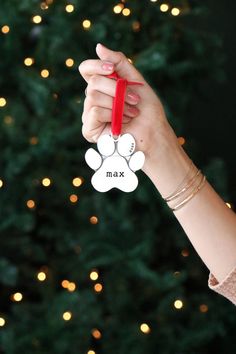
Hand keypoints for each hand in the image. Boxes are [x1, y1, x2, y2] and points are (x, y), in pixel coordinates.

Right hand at [79, 44, 178, 168]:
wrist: (153, 132)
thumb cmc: (146, 108)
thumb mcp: (134, 79)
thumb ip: (118, 62)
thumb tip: (98, 47)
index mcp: (102, 87)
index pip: (86, 70)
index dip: (96, 65)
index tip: (112, 69)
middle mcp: (92, 100)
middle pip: (93, 82)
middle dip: (117, 89)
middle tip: (134, 100)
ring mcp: (89, 115)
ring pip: (93, 96)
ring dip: (118, 104)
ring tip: (131, 113)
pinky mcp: (89, 130)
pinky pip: (95, 112)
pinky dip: (112, 115)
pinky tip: (122, 123)